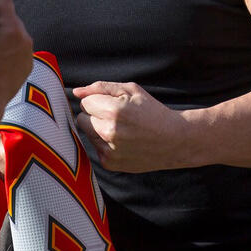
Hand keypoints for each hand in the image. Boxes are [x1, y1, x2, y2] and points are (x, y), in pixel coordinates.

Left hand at [72, 81, 189, 172]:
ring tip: (120, 129)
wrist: (174, 140)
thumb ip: (101, 88)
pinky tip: (121, 141)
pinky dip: (103, 143)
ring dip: (97, 129)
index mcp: (114, 110)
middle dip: (94, 115)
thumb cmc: (152, 111)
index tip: (113, 104)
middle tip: (115, 116)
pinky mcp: (109, 163)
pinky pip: (94, 147)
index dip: (98, 101)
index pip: (85, 102)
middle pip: (81, 118)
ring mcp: (108, 150)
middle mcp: (109, 132)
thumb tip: (76, 92)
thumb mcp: (131, 90)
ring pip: (86, 133)